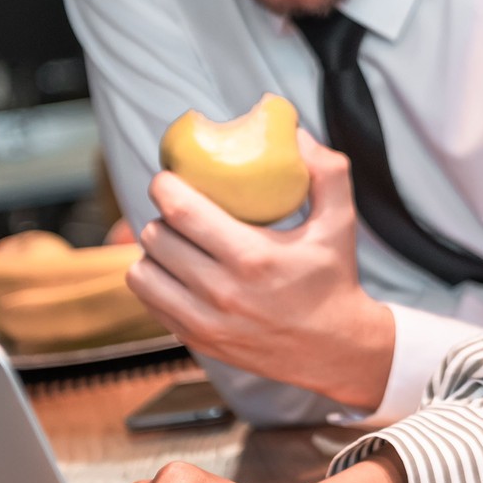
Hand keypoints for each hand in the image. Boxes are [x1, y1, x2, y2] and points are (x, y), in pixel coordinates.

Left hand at [127, 130, 396, 410]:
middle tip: (180, 208)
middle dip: (162, 215)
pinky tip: (178, 271)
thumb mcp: (340, 222)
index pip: (181, 211)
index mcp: (254, 257)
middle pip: (156, 237)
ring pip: (142, 272)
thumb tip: (295, 132)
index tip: (171, 177)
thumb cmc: (334, 279)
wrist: (336, 349)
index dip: (165, 185)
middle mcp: (223, 292)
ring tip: (177, 241)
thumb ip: (326, 171)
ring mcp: (205, 321)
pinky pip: (150, 300)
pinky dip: (156, 280)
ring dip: (154, 250)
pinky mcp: (197, 340)